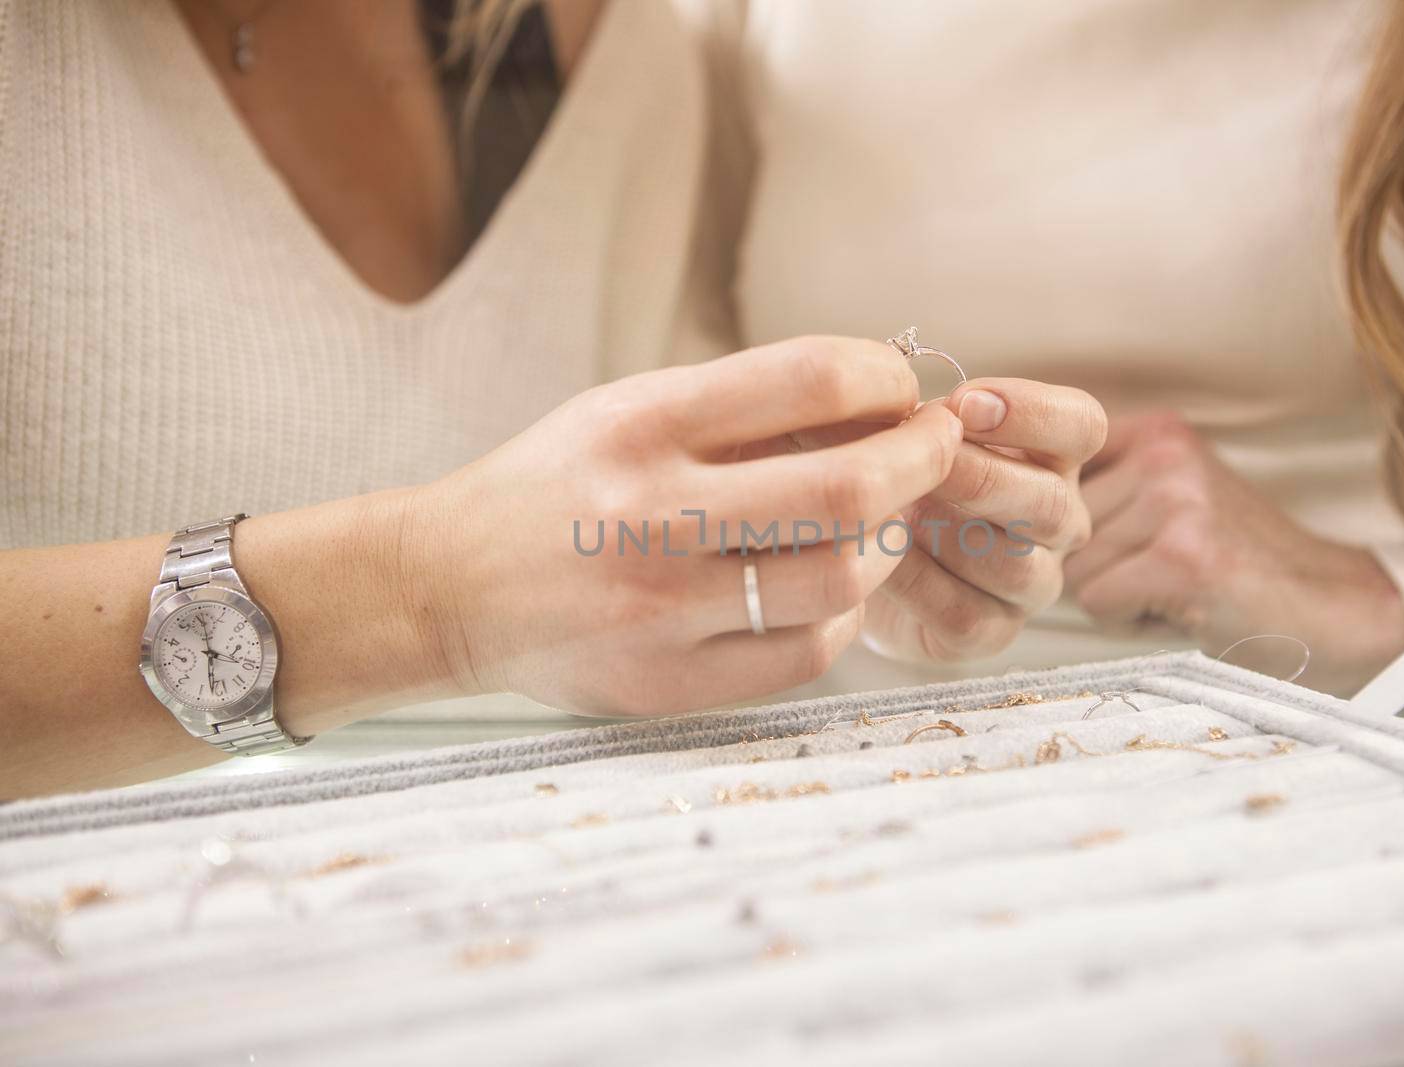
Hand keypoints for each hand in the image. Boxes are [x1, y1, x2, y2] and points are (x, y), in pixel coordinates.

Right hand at [412, 337, 963, 715]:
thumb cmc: (553, 487)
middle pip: (845, 489)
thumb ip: (737, 406)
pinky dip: (841, 615)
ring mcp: (659, 609)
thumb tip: (877, 401)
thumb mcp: (624, 412)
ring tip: (884, 524)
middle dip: (920, 462)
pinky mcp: (664, 682)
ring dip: (888, 545)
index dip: (884, 376)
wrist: (444, 587)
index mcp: (641, 425)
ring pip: (839, 580)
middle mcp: (651, 515)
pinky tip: (828, 592)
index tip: (903, 388)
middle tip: (935, 450)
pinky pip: (805, 652)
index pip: (807, 378)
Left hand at [860, 378, 1106, 660]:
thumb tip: (893, 401)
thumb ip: (909, 414)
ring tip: (891, 509)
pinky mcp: (990, 633)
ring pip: (1014, 564)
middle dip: (981, 477)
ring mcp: (1031, 583)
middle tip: (921, 460)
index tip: (965, 403)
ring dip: (948, 534)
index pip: (1082, 425)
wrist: (852, 555)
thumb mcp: (898, 430)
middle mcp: (1057, 522)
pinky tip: (878, 559)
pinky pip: (966, 614)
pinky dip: (917, 584)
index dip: (1032, 412)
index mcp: (1050, 456)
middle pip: (1053, 501)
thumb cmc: (887, 474)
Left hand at [1060, 412, 1403, 694]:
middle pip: (1052, 526)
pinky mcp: (1182, 555)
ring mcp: (1175, 500)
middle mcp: (1163, 454)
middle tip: (1152, 571)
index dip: (1043, 511)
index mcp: (1154, 431)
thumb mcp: (1165, 500)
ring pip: (1071, 567)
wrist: (1326, 606)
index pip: (1042, 464)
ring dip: (1110, 595)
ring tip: (1168, 589)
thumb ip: (1097, 488)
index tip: (1049, 527)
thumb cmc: (1228, 564)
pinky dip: (1129, 620)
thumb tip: (992, 500)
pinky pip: (1098, 601)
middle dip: (1088, 564)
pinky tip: (1178, 609)